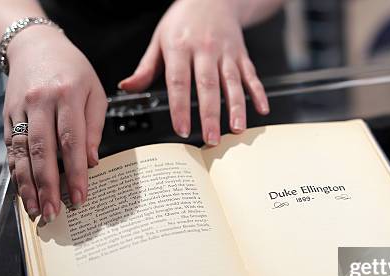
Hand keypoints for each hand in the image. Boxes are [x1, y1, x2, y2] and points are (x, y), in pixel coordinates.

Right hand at [4, 26, 106, 221]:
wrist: (36, 46)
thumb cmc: (73, 71)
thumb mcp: (96, 93)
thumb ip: (94, 127)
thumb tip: (92, 161)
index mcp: (67, 95)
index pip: (72, 141)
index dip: (76, 173)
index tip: (80, 196)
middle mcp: (40, 102)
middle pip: (42, 150)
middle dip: (48, 186)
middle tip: (54, 212)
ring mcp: (20, 109)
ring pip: (21, 152)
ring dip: (28, 185)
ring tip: (37, 209)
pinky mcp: (8, 116)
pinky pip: (11, 148)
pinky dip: (17, 172)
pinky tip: (23, 191)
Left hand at [119, 0, 269, 145]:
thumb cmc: (183, 21)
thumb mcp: (159, 39)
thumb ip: (145, 68)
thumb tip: (127, 87)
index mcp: (180, 47)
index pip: (179, 82)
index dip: (180, 107)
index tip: (182, 129)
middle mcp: (204, 49)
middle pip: (208, 86)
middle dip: (210, 115)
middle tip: (212, 139)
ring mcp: (226, 52)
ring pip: (232, 82)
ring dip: (237, 107)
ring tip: (237, 129)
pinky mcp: (242, 55)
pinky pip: (251, 75)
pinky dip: (258, 93)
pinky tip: (262, 109)